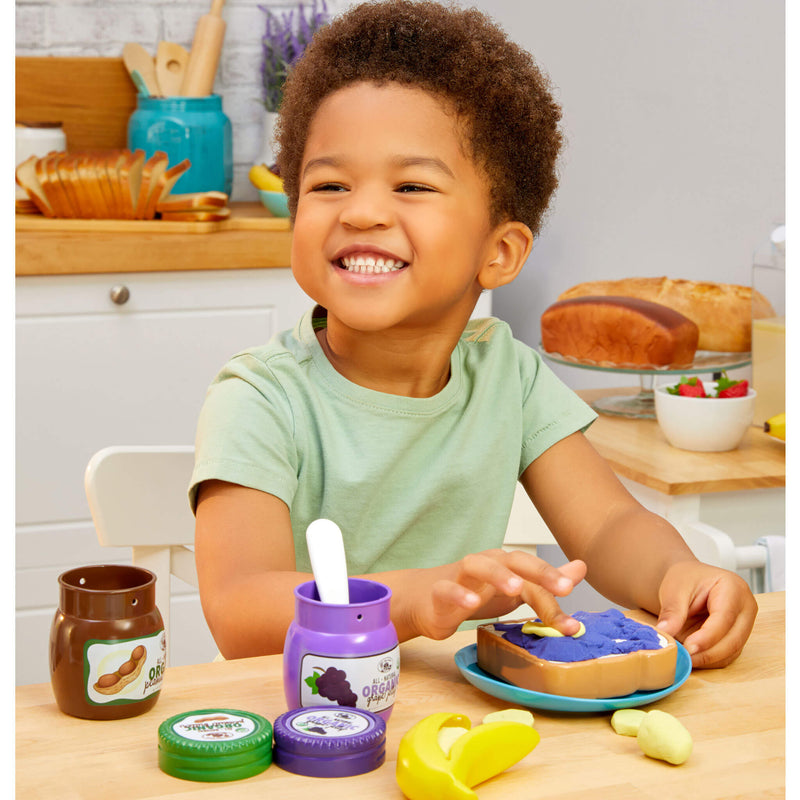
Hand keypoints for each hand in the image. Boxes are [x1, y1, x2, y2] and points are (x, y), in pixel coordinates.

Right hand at [418, 549, 586, 640]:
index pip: (535, 576)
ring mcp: (461, 576)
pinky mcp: (439, 591)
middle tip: (563, 588)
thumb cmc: (474, 591)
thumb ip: (545, 581)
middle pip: (513, 559)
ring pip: (477, 565)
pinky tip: (471, 604)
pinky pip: (447, 588)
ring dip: (498, 574)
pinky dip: (459, 593)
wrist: (427, 599)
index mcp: (506, 564)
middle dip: (539, 571)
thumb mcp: (515, 588)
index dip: (556, 594)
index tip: (573, 623)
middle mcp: (486, 564)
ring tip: (516, 588)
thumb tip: (581, 567)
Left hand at [655, 560, 756, 668]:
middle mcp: (746, 608)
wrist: (689, 581)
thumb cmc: (685, 580)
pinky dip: (708, 660)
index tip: (688, 647)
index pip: (724, 618)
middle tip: (683, 658)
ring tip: (683, 658)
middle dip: (707, 653)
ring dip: (707, 659)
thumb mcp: (674, 590)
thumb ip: (672, 612)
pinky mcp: (738, 638)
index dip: (707, 636)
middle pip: (733, 639)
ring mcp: (745, 625)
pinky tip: (691, 657)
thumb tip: (665, 633)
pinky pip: (726, 656)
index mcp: (734, 588)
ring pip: (731, 651)